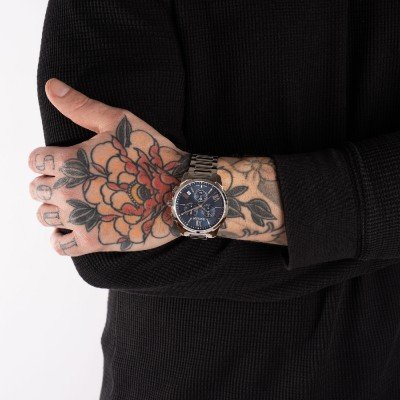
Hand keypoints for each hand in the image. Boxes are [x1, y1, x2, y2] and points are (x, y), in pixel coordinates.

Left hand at [29, 79, 188, 255]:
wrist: (180, 191)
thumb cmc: (152, 154)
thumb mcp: (119, 121)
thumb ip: (81, 106)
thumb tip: (51, 86)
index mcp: (70, 162)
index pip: (34, 160)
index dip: (47, 157)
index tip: (65, 159)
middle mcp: (69, 192)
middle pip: (36, 189)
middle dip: (50, 182)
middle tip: (75, 180)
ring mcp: (80, 220)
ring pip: (44, 216)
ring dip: (55, 208)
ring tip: (76, 203)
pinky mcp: (93, 241)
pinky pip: (59, 246)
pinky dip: (60, 238)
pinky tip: (74, 228)